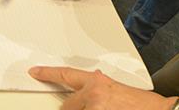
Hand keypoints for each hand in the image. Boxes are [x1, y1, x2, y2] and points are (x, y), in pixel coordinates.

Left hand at [28, 66, 174, 109]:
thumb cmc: (143, 105)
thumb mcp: (118, 91)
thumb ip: (99, 89)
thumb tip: (88, 89)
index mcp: (98, 83)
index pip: (67, 76)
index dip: (48, 74)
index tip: (35, 72)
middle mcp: (93, 95)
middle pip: (66, 107)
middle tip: (97, 107)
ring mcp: (94, 109)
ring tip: (109, 108)